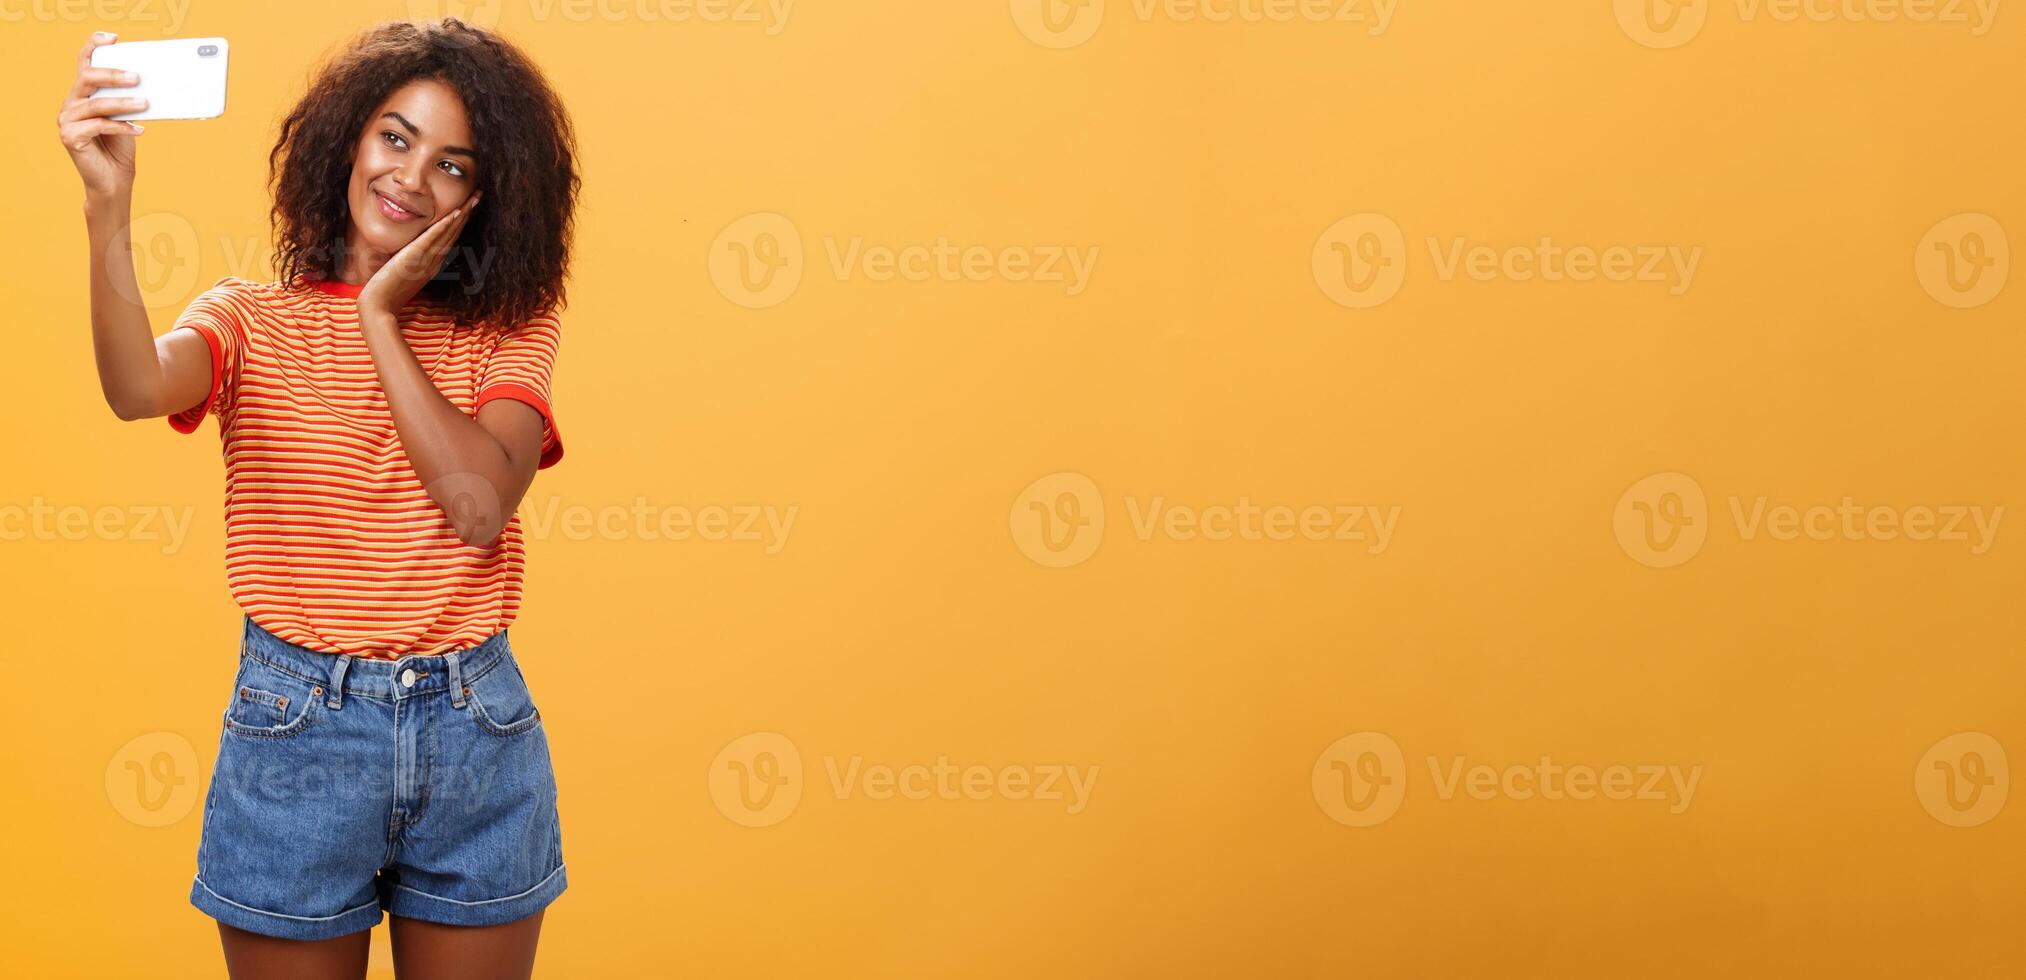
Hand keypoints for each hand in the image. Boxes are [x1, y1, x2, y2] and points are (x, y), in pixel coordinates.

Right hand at [60, 32, 145, 200]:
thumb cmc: (120, 145)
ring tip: (145, 105)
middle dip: (114, 75)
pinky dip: (120, 126)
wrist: (114, 179)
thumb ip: (130, 99)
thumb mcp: (128, 116)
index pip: (84, 62)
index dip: (94, 46)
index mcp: (83, 93)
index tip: (113, 38)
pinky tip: (139, 129)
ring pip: (95, 103)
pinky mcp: (70, 137)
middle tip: (138, 77)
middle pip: (88, 78)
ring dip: (123, 103)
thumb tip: (152, 82)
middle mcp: (71, 103)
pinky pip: (97, 125)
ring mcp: (67, 120)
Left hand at [358, 192, 480, 319]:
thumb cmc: (386, 294)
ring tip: (473, 199)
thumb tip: (405, 253)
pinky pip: (434, 238)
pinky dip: (445, 225)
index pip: (449, 239)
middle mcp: (434, 261)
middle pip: (455, 233)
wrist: (379, 306)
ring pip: (449, 233)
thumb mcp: (401, 275)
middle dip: (467, 213)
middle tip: (478, 196)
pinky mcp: (416, 257)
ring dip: (462, 214)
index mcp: (432, 265)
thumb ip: (408, 263)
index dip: (460, 222)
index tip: (468, 206)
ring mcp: (427, 260)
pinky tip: (455, 213)